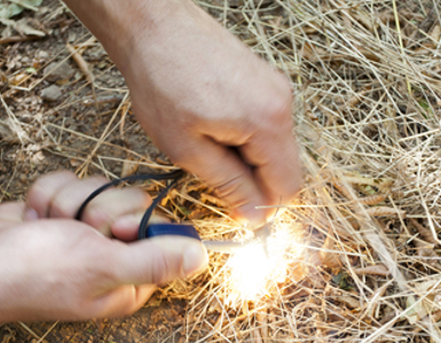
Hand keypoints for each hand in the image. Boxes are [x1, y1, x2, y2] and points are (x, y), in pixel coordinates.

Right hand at [0, 171, 207, 342]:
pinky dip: (47, 193)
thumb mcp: (99, 266)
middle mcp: (113, 257)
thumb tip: (203, 258)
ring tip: (48, 226)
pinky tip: (32, 216)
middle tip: (76, 230)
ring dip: (69, 199)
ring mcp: (85, 233)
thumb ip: (153, 260)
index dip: (139, 220)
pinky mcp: (60, 213)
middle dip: (99, 206)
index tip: (113, 229)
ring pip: (100, 187)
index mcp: (131, 282)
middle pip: (134, 202)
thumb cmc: (32, 274)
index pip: (164, 233)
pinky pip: (71, 182)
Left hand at [64, 0, 301, 225]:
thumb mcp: (187, 148)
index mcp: (269, 122)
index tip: (232, 212)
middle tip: (209, 173)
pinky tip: (209, 124)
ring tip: (204, 142)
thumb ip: (228, 185)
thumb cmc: (162, 81)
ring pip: (273, 147)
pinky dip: (243, 136)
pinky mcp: (264, 79)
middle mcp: (283, 103)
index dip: (262, 208)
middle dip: (252, 182)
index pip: (287, 188)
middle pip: (284, 168)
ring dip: (245, 158)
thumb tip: (254, 218)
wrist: (153, 26)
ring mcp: (275, 88)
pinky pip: (265, 124)